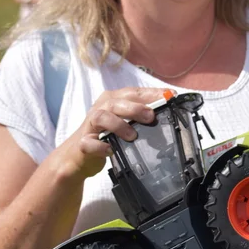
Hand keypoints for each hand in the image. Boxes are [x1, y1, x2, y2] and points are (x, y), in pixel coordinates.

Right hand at [55, 87, 170, 181]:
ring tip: (132, 136)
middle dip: (135, 108)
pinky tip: (110, 150)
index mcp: (112, 100)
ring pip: (101, 117)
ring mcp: (90, 126)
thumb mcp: (125, 122)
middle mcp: (100, 109)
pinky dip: (100, 146)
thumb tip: (168, 108)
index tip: (169, 96)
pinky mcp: (83, 143)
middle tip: (150, 117)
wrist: (78, 156)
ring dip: (118, 125)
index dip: (151, 93)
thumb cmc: (107, 135)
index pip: (132, 92)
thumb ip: (141, 114)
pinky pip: (89, 143)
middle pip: (116, 102)